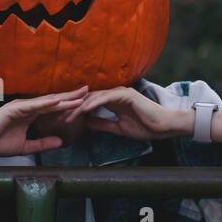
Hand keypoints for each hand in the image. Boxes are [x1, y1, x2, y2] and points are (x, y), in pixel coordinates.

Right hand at [0, 87, 88, 156]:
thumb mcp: (26, 146)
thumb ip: (42, 144)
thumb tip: (60, 142)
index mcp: (30, 115)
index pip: (54, 108)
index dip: (69, 104)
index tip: (85, 101)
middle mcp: (28, 108)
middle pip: (54, 101)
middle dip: (71, 96)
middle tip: (89, 90)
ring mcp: (21, 107)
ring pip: (47, 102)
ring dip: (63, 98)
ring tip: (80, 95)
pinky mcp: (14, 110)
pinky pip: (33, 106)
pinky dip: (46, 103)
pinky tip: (58, 101)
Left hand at [66, 87, 191, 140]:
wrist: (163, 127)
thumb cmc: (145, 127)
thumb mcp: (118, 128)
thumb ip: (103, 124)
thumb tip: (87, 123)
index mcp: (113, 101)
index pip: (90, 104)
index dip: (76, 111)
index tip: (63, 120)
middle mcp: (114, 94)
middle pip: (89, 98)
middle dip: (73, 108)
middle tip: (58, 117)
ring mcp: (120, 93)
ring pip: (95, 97)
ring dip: (80, 106)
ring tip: (67, 115)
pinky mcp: (126, 95)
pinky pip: (106, 98)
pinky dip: (94, 104)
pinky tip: (84, 110)